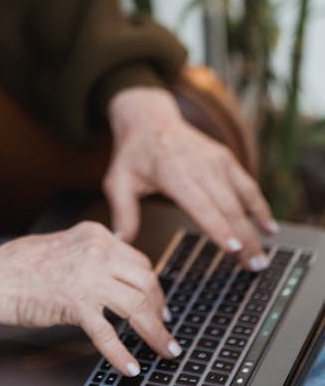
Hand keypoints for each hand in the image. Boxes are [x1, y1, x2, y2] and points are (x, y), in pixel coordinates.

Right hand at [0, 221, 180, 375]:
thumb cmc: (18, 266)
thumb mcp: (63, 246)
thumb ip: (92, 255)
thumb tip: (118, 276)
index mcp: (94, 234)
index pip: (139, 261)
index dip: (154, 288)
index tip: (161, 307)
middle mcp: (96, 250)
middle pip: (146, 281)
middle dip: (161, 310)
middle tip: (165, 332)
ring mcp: (87, 275)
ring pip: (137, 305)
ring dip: (155, 333)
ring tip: (164, 351)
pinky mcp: (74, 302)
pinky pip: (108, 332)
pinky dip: (122, 353)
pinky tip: (129, 367)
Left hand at [104, 78, 276, 269]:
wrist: (149, 119)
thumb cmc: (134, 154)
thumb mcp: (118, 180)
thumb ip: (123, 212)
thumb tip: (121, 243)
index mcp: (172, 172)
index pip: (200, 204)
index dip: (218, 227)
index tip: (234, 249)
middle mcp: (198, 164)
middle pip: (226, 206)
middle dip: (244, 238)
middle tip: (254, 266)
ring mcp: (215, 160)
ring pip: (241, 197)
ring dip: (255, 227)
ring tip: (262, 257)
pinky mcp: (225, 157)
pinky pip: (247, 184)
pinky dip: (259, 206)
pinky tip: (268, 227)